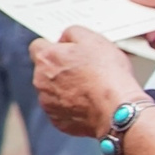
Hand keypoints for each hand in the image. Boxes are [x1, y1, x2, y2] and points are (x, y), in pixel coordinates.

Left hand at [30, 27, 146, 139]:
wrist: (117, 108)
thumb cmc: (107, 74)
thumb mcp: (92, 39)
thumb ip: (71, 33)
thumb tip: (65, 38)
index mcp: (46, 59)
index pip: (37, 46)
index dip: (53, 47)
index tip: (65, 50)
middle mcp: (40, 81)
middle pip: (44, 70)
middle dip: (59, 69)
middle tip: (83, 70)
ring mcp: (48, 103)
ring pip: (52, 91)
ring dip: (65, 88)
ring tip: (89, 88)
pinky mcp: (58, 121)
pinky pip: (61, 109)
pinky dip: (71, 106)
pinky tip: (88, 103)